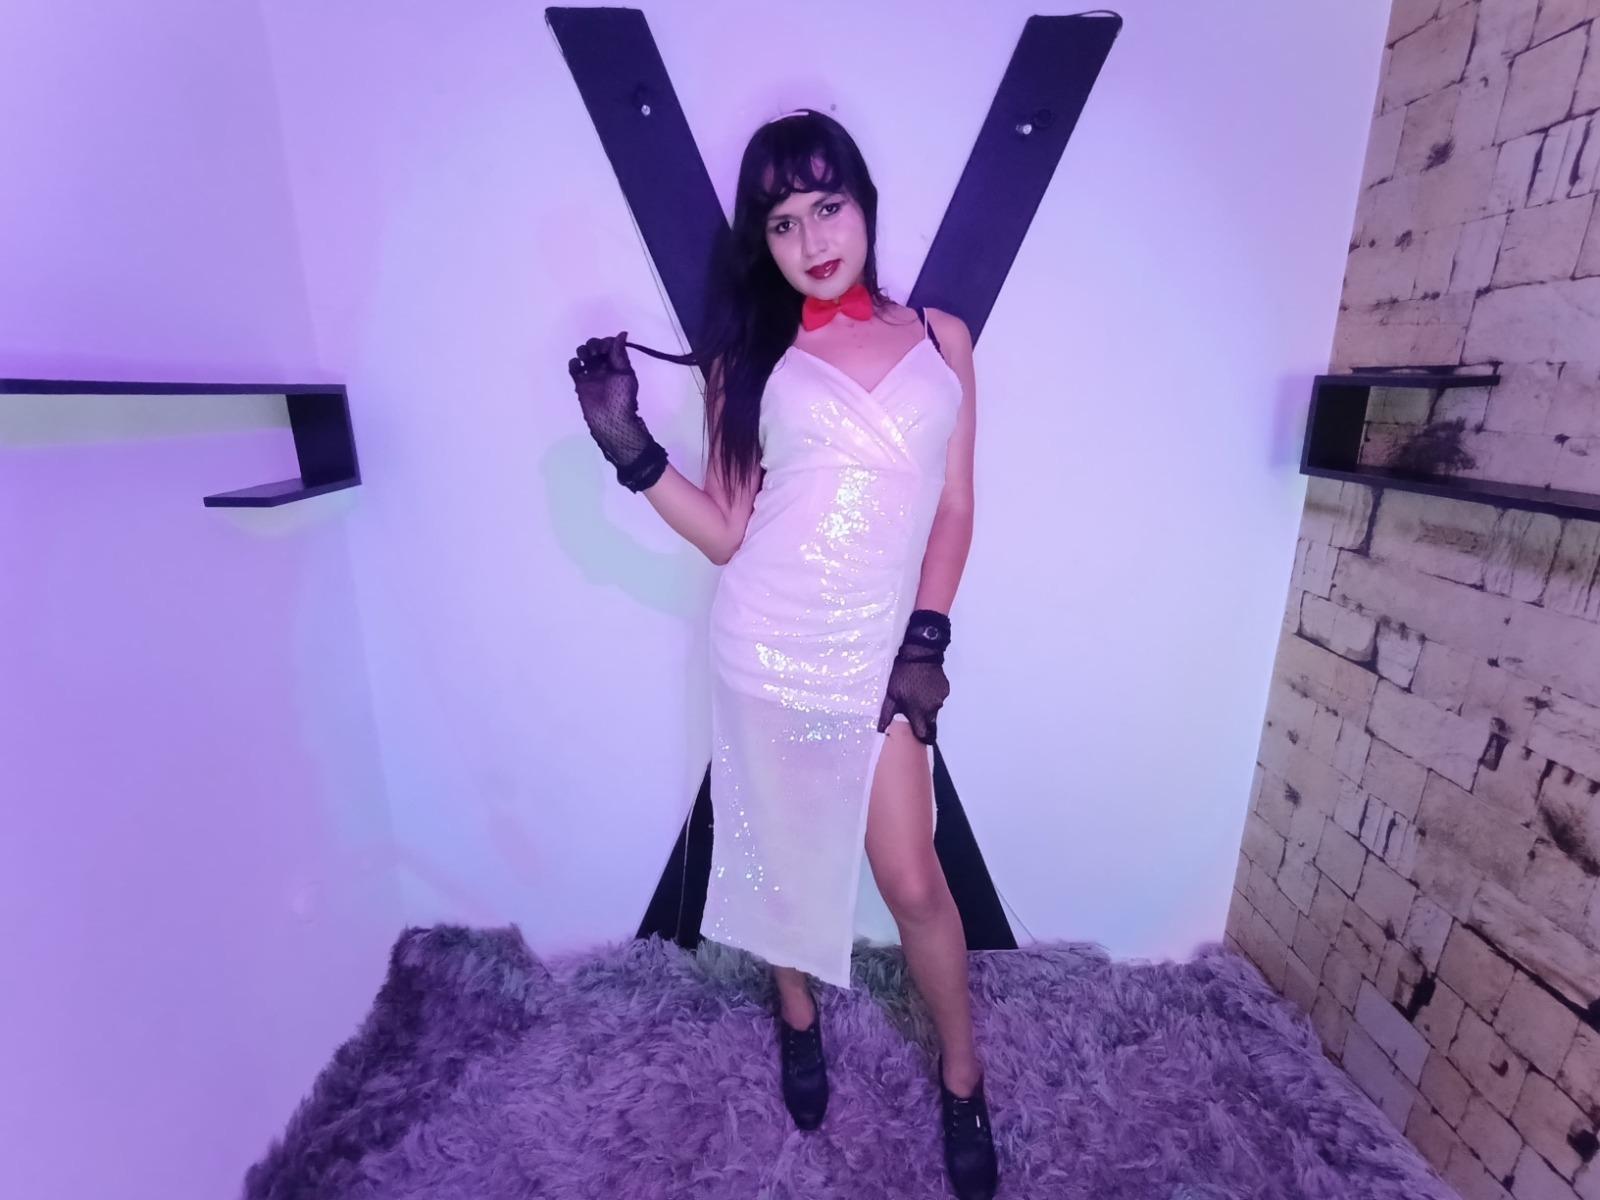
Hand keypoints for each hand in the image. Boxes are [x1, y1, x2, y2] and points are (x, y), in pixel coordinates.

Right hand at [568, 329, 667, 490]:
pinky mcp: (580, 383)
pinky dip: (574, 363)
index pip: (610, 345)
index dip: (607, 342)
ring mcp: (591, 375)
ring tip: (588, 358)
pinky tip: (579, 366)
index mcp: (618, 365)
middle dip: (594, 345)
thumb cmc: (622, 398)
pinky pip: (574, 368)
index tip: (607, 347)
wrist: (611, 422)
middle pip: (595, 347)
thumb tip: (622, 333)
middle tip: (597, 353)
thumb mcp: (625, 373)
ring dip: (584, 351)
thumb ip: (620, 354)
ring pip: (584, 355)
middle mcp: (604, 368)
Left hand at [876, 610, 951, 744]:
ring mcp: (941, 699)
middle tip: (915, 711)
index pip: (923, 734)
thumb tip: (881, 731)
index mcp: (918, 712)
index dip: (920, 737)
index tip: (916, 736)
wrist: (921, 654)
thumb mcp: (890, 694)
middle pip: (930, 722)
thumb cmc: (902, 675)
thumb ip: (887, 714)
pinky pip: (939, 697)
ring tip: (919, 694)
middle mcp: (933, 708)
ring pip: (935, 709)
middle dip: (924, 721)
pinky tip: (926, 685)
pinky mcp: (946, 689)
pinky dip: (933, 695)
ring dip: (928, 706)